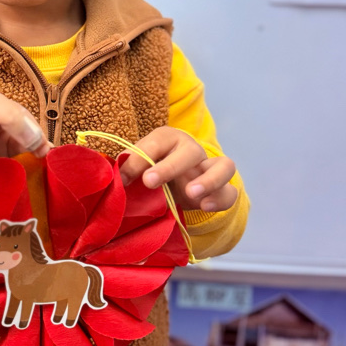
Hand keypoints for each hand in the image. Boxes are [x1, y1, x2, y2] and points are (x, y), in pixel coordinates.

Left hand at [119, 126, 237, 212]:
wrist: (175, 181)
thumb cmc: (151, 170)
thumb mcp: (138, 167)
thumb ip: (129, 169)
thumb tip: (115, 179)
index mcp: (169, 139)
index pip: (156, 143)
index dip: (138, 159)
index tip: (123, 178)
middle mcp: (192, 150)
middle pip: (191, 151)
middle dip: (170, 166)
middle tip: (149, 181)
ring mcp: (211, 169)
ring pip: (224, 166)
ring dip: (208, 180)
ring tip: (190, 193)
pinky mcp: (222, 189)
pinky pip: (230, 192)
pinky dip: (220, 199)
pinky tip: (204, 207)